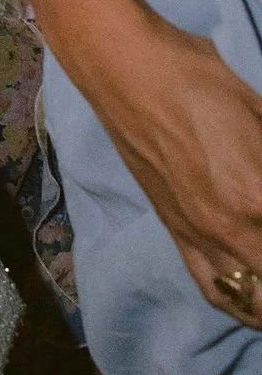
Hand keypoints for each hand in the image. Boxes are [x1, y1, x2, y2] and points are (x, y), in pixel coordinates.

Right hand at [100, 18, 261, 323]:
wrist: (126, 69)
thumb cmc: (200, 77)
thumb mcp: (261, 112)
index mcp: (257, 196)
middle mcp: (232, 231)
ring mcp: (200, 238)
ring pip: (255, 303)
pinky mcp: (176, 234)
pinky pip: (215, 289)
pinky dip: (245, 305)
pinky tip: (258, 299)